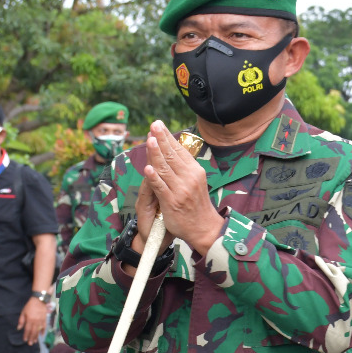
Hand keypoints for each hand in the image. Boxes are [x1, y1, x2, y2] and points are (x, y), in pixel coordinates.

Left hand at [17, 297, 46, 344]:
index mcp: (29, 320)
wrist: (39, 300)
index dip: (26, 335)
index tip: (24, 340)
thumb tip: (19, 328)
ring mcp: (41, 321)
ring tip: (35, 342)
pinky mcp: (45, 319)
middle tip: (30, 344)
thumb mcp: (23, 312)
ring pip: (38, 330)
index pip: (27, 329)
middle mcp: (35, 321)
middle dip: (31, 338)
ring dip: (36, 336)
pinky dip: (43, 331)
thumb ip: (21, 321)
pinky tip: (41, 335)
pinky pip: (44, 327)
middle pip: (33, 331)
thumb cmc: (30, 306)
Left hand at [141, 121, 221, 254]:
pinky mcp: (172, 202)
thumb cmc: (196, 204)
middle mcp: (189, 178)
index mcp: (195, 171)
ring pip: (165, 168)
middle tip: (154, 124)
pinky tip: (147, 168)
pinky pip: (160, 187)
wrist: (204, 228)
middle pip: (172, 156)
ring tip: (149, 140)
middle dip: (161, 139)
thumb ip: (184, 167)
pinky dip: (153, 177)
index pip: (179, 150)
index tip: (158, 125)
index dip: (167, 137)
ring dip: (156, 153)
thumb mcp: (196, 182)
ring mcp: (180, 190)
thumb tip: (173, 149)